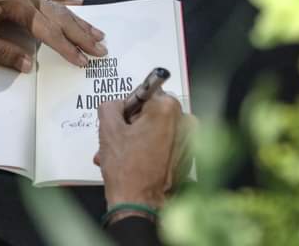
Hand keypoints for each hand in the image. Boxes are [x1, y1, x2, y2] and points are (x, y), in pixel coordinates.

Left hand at [0, 0, 106, 71]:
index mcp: (16, 6)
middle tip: (101, 50)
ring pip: (58, 7)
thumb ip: (2, 52)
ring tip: (98, 33)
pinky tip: (77, 3)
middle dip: (81, 35)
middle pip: (60, 18)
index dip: (67, 48)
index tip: (82, 61)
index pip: (48, 31)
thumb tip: (28, 65)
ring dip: (78, 21)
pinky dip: (64, 0)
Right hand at [94, 92, 195, 214]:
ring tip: (123, 154)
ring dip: (139, 138)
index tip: (124, 120)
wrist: (141, 204)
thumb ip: (110, 106)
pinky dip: (151, 149)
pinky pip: (167, 143)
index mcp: (166, 109)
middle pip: (153, 112)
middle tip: (120, 139)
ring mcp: (190, 140)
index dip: (129, 108)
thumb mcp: (108, 130)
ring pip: (158, 129)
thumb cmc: (128, 172)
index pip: (144, 93)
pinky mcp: (190, 155)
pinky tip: (136, 161)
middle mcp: (184, 121)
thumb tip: (116, 104)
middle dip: (133, 124)